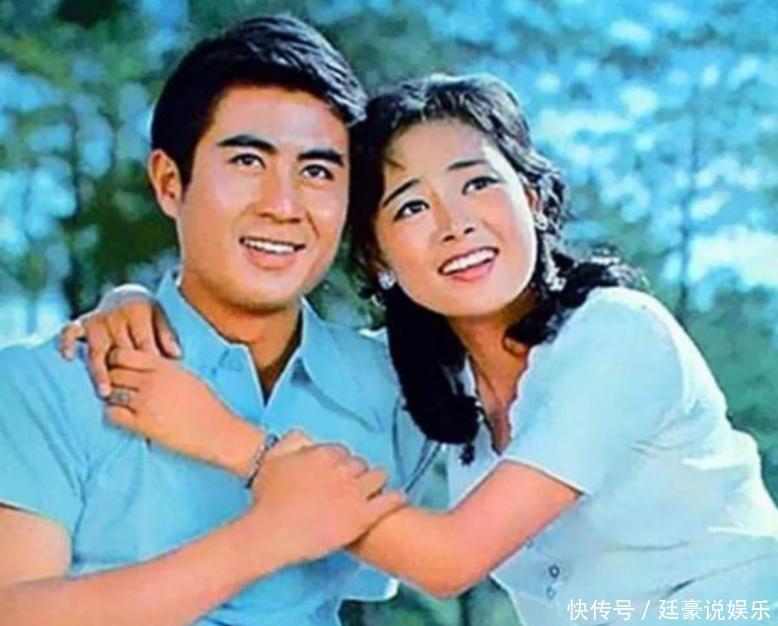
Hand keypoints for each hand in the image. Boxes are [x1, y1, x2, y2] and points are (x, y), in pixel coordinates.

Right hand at [59, 285, 180, 397]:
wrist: (125, 297)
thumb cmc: (148, 316)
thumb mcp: (161, 318)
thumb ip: (167, 336)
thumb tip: (176, 355)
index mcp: (138, 312)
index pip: (143, 341)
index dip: (147, 362)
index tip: (153, 384)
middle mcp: (115, 316)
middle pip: (119, 349)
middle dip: (124, 373)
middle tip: (129, 398)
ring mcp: (97, 320)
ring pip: (96, 349)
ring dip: (99, 371)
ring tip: (105, 393)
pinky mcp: (81, 323)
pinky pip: (69, 332)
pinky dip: (66, 342)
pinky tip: (68, 358)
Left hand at [105, 348, 252, 470]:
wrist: (218, 431)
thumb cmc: (208, 405)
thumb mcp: (187, 376)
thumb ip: (164, 369)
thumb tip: (145, 368)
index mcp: (164, 366)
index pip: (123, 354)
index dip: (116, 362)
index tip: (119, 369)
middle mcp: (151, 380)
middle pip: (113, 372)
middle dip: (111, 380)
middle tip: (116, 388)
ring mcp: (145, 402)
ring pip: (110, 392)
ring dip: (112, 398)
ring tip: (120, 404)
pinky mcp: (142, 424)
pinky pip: (111, 414)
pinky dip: (112, 415)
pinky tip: (123, 418)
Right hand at [245, 443, 405, 565]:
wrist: (270, 533)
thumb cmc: (266, 501)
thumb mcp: (272, 460)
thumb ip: (289, 443)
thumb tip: (303, 437)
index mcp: (323, 453)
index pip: (342, 452)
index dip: (340, 465)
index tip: (337, 475)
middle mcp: (342, 468)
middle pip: (361, 464)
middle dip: (357, 474)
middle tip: (352, 488)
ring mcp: (354, 492)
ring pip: (379, 477)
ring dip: (376, 483)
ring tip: (374, 493)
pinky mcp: (363, 516)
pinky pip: (390, 501)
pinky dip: (395, 499)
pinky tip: (397, 500)